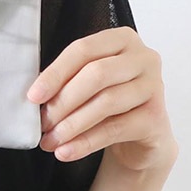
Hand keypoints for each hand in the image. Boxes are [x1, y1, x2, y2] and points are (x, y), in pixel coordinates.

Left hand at [27, 26, 176, 172]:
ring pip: (105, 103)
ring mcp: (154, 87)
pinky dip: (86, 142)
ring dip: (72, 125)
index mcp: (122, 38)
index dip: (55, 73)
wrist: (141, 132)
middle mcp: (143, 58)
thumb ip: (68, 77)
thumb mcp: (88, 80)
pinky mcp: (157, 117)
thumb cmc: (109, 97)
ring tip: (51, 140)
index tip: (33, 95)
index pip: (82, 50)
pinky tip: (67, 151)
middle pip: (96, 75)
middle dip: (63, 100)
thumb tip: (36, 95)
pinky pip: (115, 129)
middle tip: (42, 121)